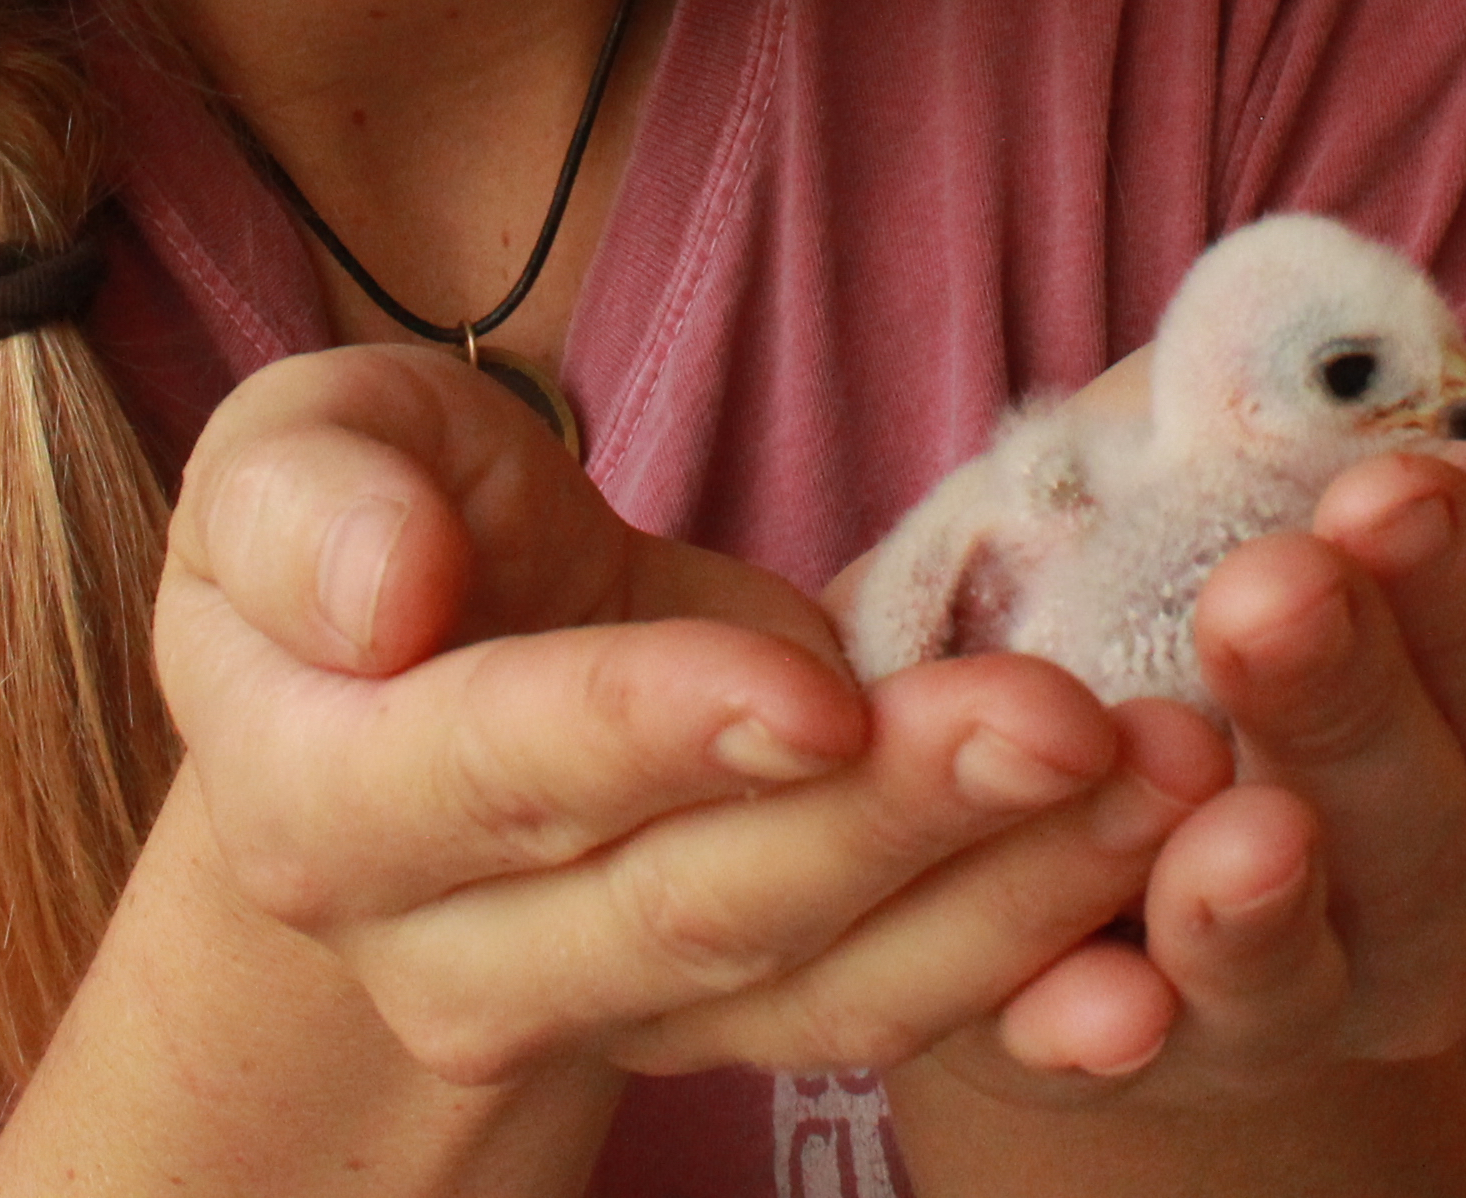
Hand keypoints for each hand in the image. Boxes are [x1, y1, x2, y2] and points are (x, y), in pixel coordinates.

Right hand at [153, 343, 1228, 1091]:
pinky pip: (890, 1014)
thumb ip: (307, 507)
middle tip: (1077, 720)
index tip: (820, 692)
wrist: (420, 666)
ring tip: (1171, 777)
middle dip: (898, 816)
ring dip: (1010, 892)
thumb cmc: (368, 523)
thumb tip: (385, 594)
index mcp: (315, 799)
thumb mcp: (295, 452)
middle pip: (691, 902)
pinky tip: (1158, 934)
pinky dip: (1033, 977)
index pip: (492, 774)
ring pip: (819, 982)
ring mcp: (603, 1008)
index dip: (655, 737)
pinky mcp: (737, 1014)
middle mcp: (448, 953)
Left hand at [906, 366, 1465, 1109]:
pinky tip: (1089, 994)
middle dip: (1357, 711)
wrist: (1051, 636)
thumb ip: (1411, 424)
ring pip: (1300, 983)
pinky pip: (1122, 1067)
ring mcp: (1297, 1000)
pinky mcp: (1133, 1051)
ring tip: (1213, 812)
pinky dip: (1102, 1038)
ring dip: (1258, 902)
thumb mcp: (1311, 427)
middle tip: (1270, 591)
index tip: (1391, 489)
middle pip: (1438, 847)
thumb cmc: (1220, 505)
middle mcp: (1446, 909)